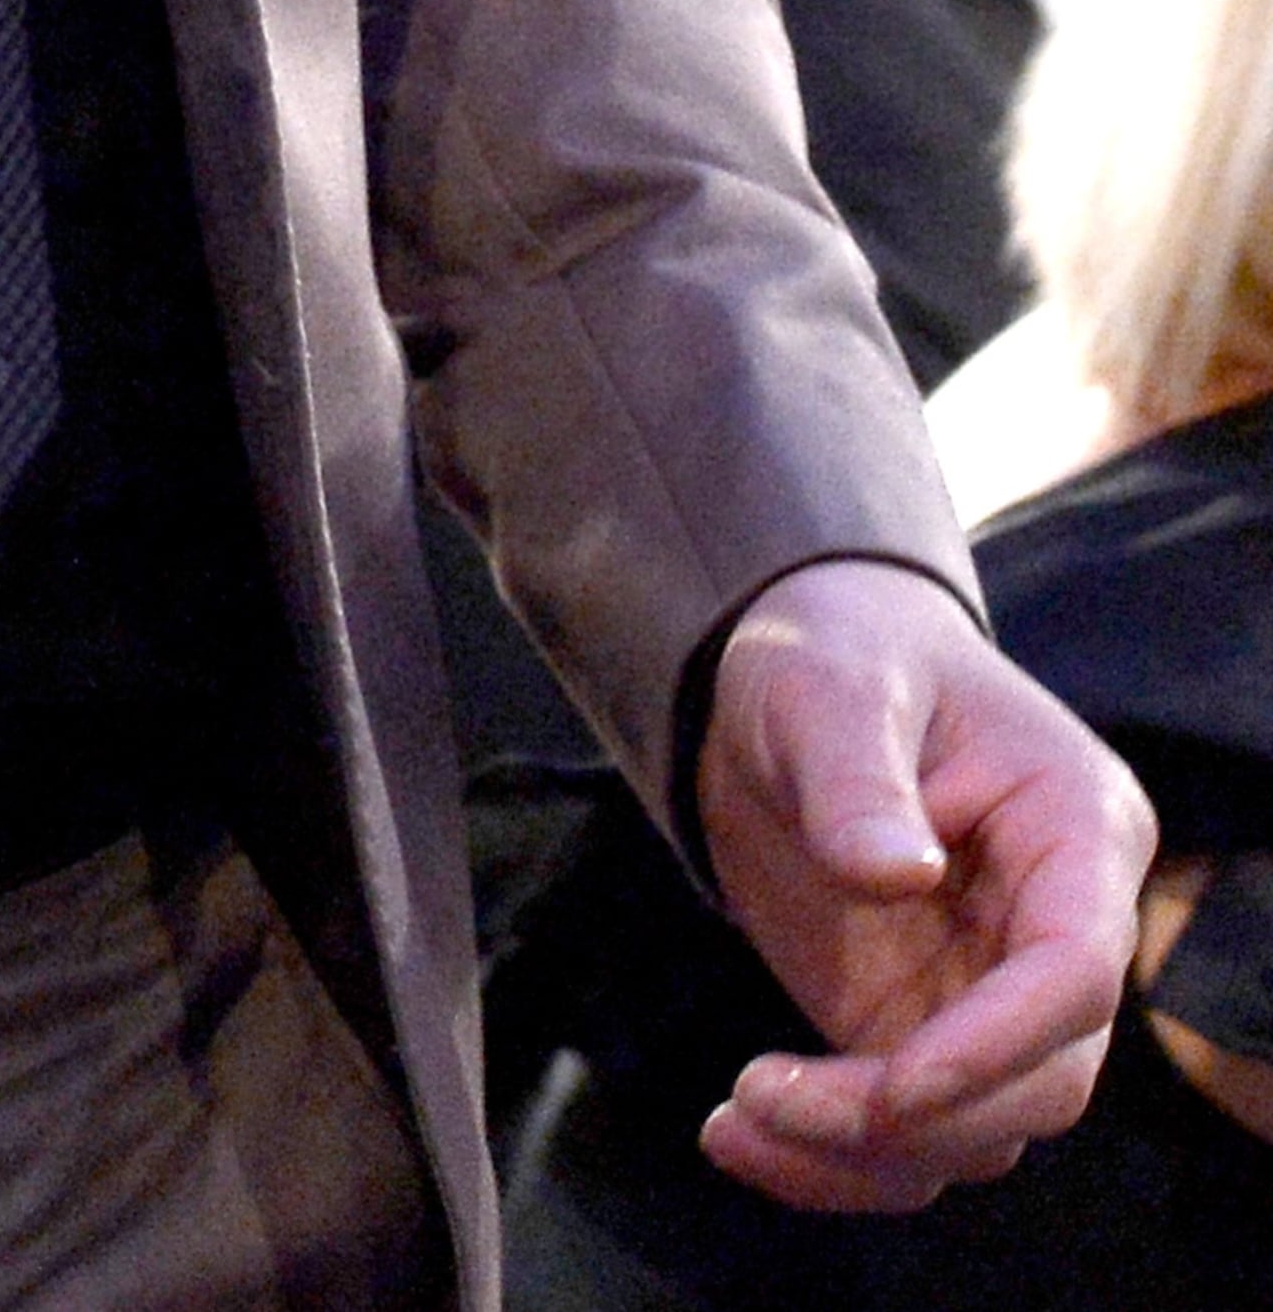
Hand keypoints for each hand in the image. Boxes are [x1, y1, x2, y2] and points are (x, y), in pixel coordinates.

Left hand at [693, 554, 1154, 1211]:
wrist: (797, 673)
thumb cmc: (837, 651)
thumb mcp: (828, 682)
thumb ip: (856, 776)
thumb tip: (895, 874)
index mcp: (1076, 829)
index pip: (1076, 970)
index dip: (999, 1044)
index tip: (893, 1086)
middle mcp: (1057, 929)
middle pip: (1042, 1082)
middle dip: (916, 1116)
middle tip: (766, 1095)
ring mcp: (992, 993)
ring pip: (976, 1133)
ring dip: (862, 1157)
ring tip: (734, 1122)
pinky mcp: (923, 1031)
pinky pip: (906, 1135)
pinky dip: (831, 1159)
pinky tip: (739, 1137)